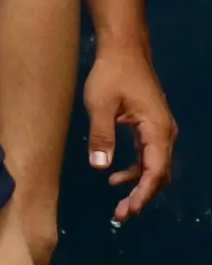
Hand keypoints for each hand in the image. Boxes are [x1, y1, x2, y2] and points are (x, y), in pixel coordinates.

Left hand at [84, 41, 176, 221]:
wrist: (124, 50)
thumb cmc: (111, 74)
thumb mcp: (100, 106)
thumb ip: (101, 136)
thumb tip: (100, 167)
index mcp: (157, 129)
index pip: (155, 170)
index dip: (143, 193)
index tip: (129, 210)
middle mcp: (165, 132)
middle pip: (159, 173)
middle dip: (143, 196)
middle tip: (122, 214)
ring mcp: (160, 129)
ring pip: (155, 165)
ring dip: (139, 185)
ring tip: (120, 204)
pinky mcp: (151, 125)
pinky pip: (148, 155)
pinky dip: (136, 169)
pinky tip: (116, 177)